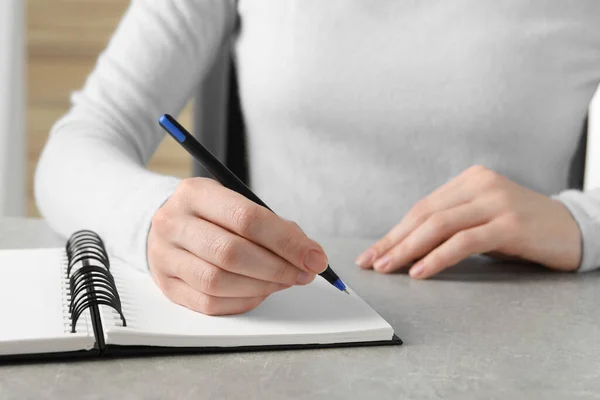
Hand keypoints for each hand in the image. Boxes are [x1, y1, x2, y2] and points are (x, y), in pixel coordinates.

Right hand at [147, 178, 327, 314]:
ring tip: (284, 281)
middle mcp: (174, 223)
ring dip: (262, 286)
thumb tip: (308, 253)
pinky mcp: (166, 286)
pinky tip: (260, 292)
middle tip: (303, 273)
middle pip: (231, 253)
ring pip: (218, 281)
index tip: (314, 256)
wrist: (161, 224)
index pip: (246, 218)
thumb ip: (271, 224)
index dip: (286, 241)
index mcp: (195, 193)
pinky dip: (243, 301)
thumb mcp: (234, 202)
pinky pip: (209, 303)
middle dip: (277, 267)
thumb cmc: (209, 215)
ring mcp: (165, 257)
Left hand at [355, 165, 581, 277]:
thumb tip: (405, 247)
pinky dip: (438, 257)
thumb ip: (449, 225)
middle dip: (394, 241)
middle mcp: (480, 185)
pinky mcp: (510, 223)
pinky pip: (464, 241)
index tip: (373, 251)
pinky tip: (421, 271)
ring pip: (439, 225)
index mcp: (469, 180)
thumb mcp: (480, 220)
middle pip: (425, 215)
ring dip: (408, 249)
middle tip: (372, 262)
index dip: (395, 231)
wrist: (573, 229)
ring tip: (389, 267)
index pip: (422, 207)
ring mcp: (496, 202)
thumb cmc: (521, 229)